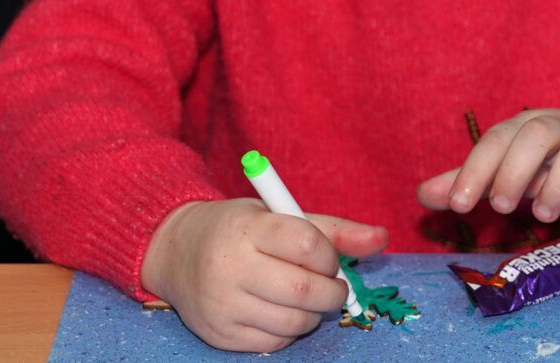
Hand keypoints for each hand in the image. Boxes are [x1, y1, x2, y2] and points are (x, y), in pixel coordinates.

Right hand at [140, 198, 388, 352]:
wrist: (176, 252)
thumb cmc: (240, 230)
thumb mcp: (280, 216)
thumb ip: (333, 229)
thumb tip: (382, 238)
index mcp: (247, 227)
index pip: (306, 243)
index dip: (329, 255)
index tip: (327, 258)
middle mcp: (229, 266)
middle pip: (304, 290)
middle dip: (332, 291)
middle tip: (332, 285)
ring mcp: (222, 304)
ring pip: (294, 322)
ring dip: (314, 313)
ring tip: (305, 297)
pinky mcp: (219, 334)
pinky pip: (274, 343)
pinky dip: (289, 330)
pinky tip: (280, 310)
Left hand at [416, 108, 559, 221]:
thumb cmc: (555, 159)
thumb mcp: (513, 167)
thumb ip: (473, 181)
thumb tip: (422, 196)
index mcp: (528, 127)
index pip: (497, 139)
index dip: (475, 169)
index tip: (457, 205)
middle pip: (538, 132)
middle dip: (514, 168)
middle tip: (499, 207)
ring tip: (543, 214)